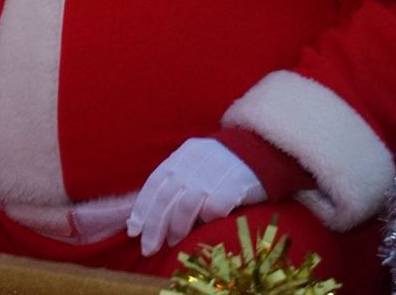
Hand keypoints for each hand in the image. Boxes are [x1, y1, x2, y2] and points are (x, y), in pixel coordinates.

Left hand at [127, 138, 265, 255]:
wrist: (262, 149)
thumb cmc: (224, 162)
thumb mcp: (196, 161)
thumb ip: (177, 179)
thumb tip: (153, 213)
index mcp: (183, 154)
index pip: (155, 182)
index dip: (142, 208)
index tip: (134, 230)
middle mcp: (195, 161)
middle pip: (167, 196)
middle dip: (155, 225)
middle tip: (149, 247)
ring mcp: (214, 172)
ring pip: (186, 204)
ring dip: (176, 227)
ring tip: (172, 242)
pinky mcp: (234, 184)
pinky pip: (214, 208)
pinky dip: (206, 220)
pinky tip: (203, 227)